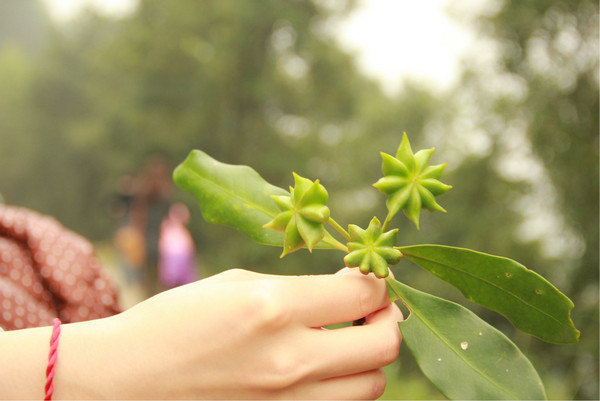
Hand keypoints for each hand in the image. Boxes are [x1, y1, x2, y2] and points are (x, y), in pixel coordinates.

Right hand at [57, 268, 402, 398]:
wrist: (128, 379)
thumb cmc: (176, 321)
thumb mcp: (236, 284)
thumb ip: (298, 288)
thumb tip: (346, 289)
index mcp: (274, 308)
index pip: (362, 295)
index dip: (375, 281)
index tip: (368, 278)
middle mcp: (290, 358)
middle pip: (384, 345)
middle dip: (389, 319)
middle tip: (374, 309)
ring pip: (373, 385)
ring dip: (370, 359)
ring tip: (350, 341)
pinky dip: (346, 387)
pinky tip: (326, 368)